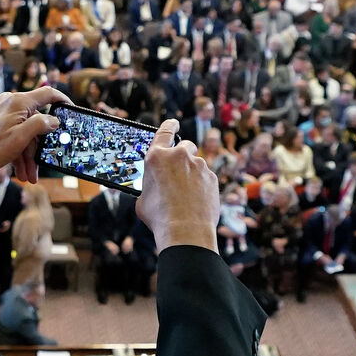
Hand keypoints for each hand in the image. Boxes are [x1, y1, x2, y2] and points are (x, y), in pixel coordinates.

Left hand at [0, 86, 62, 180]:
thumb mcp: (21, 138)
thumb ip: (41, 124)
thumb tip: (54, 120)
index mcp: (19, 102)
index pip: (48, 93)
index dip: (63, 100)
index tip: (72, 110)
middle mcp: (12, 104)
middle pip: (37, 121)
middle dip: (41, 145)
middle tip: (45, 162)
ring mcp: (6, 113)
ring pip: (27, 133)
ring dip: (29, 154)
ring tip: (29, 174)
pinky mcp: (1, 123)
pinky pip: (17, 135)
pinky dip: (20, 152)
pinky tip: (21, 170)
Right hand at [137, 119, 219, 251]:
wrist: (186, 231)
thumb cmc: (159, 217)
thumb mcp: (143, 199)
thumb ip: (151, 185)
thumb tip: (156, 187)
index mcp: (157, 157)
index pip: (165, 131)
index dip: (170, 126)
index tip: (174, 124)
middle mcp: (179, 156)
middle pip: (185, 146)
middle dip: (182, 156)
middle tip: (177, 173)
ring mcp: (199, 166)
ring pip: (196, 164)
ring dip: (192, 174)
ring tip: (185, 197)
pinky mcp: (213, 178)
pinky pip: (206, 178)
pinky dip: (202, 186)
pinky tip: (196, 202)